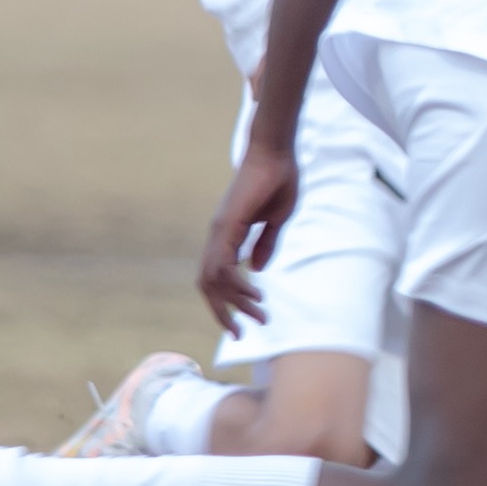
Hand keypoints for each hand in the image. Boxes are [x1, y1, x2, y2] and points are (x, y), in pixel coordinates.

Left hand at [197, 139, 300, 331]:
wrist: (275, 151)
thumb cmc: (278, 178)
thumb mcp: (276, 219)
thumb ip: (265, 243)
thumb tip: (256, 268)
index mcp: (228, 235)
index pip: (218, 277)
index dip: (229, 301)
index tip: (250, 319)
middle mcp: (217, 235)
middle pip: (208, 285)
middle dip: (223, 312)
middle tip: (240, 334)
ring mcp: (219, 231)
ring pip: (213, 279)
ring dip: (234, 302)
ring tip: (257, 316)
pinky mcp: (227, 226)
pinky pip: (222, 264)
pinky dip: (234, 284)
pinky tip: (253, 295)